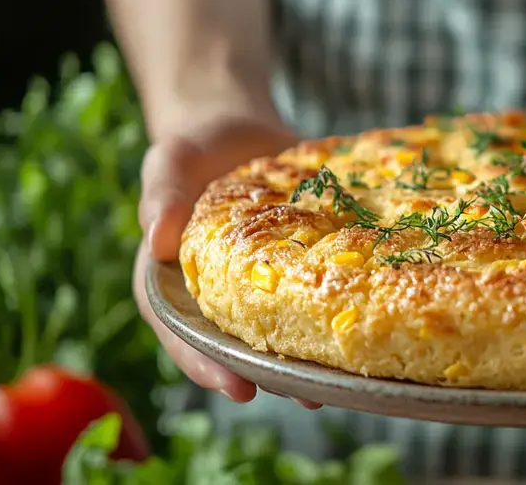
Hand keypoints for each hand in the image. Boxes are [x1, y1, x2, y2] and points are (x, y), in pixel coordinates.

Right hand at [132, 114, 321, 407]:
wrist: (239, 129)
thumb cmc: (193, 147)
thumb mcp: (169, 161)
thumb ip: (161, 195)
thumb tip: (159, 238)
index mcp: (175, 283)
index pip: (182, 335)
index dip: (207, 365)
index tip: (239, 388)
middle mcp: (218, 295)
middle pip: (237, 346)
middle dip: (271, 374)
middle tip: (306, 397)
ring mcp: (262, 285)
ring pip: (280, 330)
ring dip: (308, 356)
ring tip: (342, 379)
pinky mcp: (300, 268)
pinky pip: (316, 293)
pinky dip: (337, 309)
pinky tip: (366, 323)